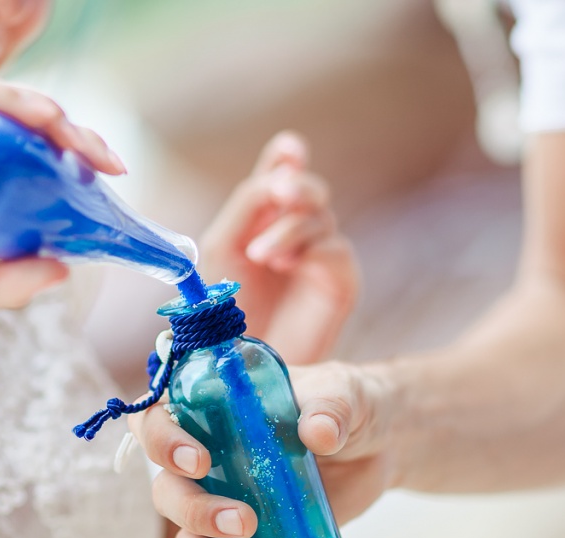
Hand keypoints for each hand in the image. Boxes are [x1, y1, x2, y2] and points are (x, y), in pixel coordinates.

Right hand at [129, 360, 401, 537]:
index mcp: (211, 413)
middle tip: (244, 522)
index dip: (163, 441)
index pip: (157, 422)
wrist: (379, 445)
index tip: (199, 460)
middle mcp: (207, 462)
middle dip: (195, 512)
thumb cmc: (348, 406)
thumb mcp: (343, 396)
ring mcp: (225, 507)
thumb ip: (329, 408)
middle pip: (169, 491)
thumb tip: (318, 433)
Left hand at [199, 131, 358, 363]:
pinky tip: (285, 265)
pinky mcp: (340, 278)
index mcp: (263, 218)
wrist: (242, 360)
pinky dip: (308, 250)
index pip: (281, 175)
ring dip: (287, 229)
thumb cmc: (226, 306)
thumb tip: (278, 175)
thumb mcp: (224, 246)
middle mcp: (295, 230)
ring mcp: (320, 253)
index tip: (289, 149)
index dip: (288, 157)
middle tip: (279, 191)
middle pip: (308, 188)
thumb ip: (246, 205)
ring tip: (261, 255)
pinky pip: (333, 247)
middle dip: (295, 184)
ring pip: (318, 216)